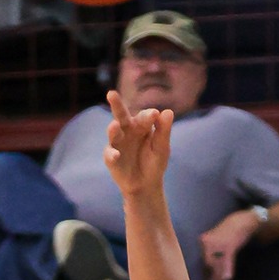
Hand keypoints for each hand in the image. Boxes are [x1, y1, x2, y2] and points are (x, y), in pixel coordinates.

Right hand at [103, 89, 172, 203]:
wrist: (145, 185)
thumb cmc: (154, 163)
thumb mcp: (162, 148)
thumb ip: (163, 130)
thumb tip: (168, 111)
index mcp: (141, 125)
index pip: (144, 116)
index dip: (148, 115)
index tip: (154, 114)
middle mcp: (127, 130)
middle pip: (121, 115)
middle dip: (116, 104)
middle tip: (112, 94)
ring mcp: (117, 143)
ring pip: (113, 132)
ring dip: (113, 129)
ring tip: (114, 125)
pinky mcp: (111, 158)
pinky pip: (110, 154)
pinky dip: (112, 154)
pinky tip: (116, 155)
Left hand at [199, 209, 259, 279]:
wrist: (241, 221)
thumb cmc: (228, 232)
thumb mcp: (215, 240)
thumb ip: (211, 252)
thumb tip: (209, 269)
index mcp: (203, 241)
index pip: (202, 260)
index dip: (205, 272)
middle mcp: (207, 242)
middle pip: (208, 264)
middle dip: (211, 276)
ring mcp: (218, 243)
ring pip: (216, 264)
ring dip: (219, 276)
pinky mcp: (229, 245)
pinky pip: (227, 260)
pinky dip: (227, 269)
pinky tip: (228, 278)